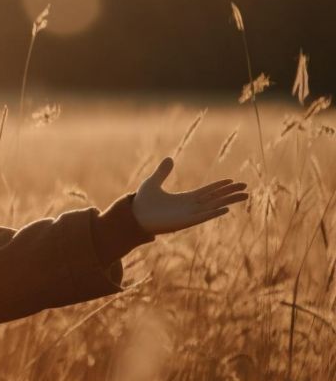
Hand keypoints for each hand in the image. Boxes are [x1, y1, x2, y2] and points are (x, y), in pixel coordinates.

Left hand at [133, 156, 248, 235]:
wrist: (133, 216)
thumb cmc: (143, 202)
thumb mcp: (153, 183)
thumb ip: (162, 172)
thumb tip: (169, 159)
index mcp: (185, 198)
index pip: (207, 191)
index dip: (219, 186)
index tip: (232, 181)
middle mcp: (190, 207)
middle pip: (215, 198)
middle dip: (230, 192)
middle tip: (246, 187)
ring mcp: (189, 215)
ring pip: (214, 206)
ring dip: (229, 201)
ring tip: (244, 196)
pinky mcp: (184, 222)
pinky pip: (203, 217)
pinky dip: (214, 213)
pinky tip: (225, 209)